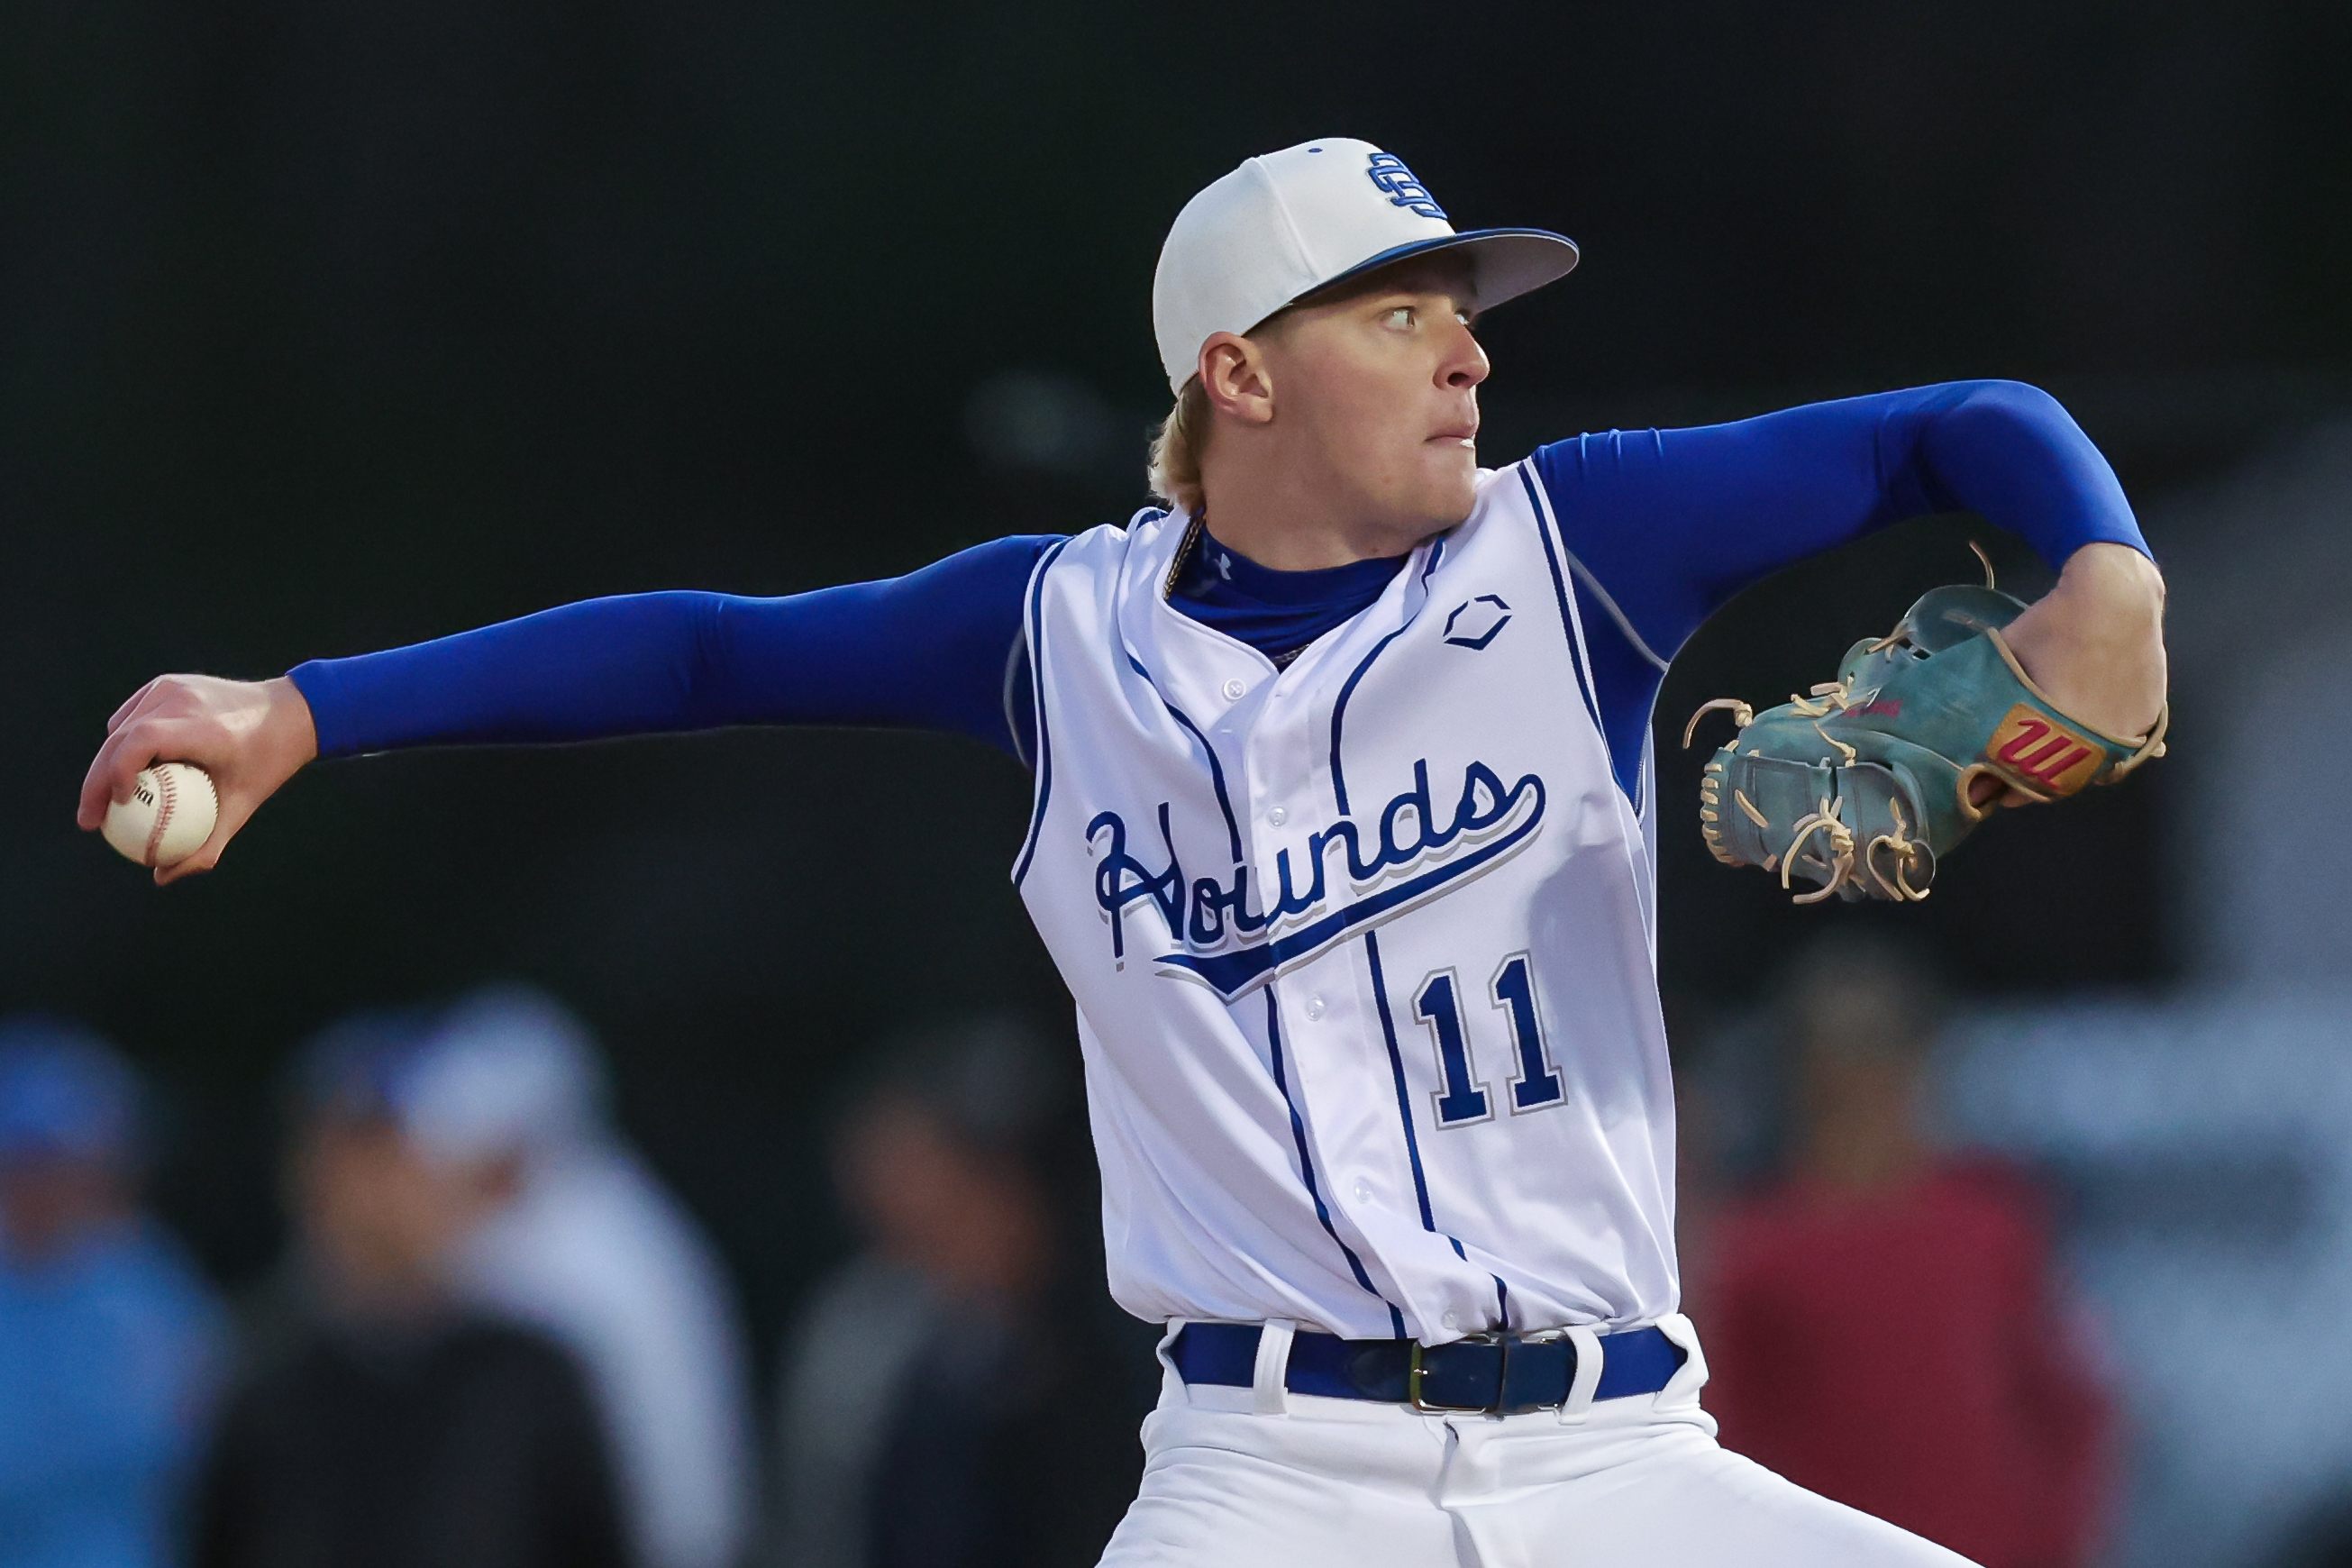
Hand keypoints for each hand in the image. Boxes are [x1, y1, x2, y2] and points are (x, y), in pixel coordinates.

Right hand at [77, 675, 318, 883]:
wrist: (291, 712)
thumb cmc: (268, 763)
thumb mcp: (244, 806)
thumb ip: (207, 844)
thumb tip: (163, 877)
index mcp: (204, 727)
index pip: (142, 742)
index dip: (117, 773)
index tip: (116, 807)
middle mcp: (183, 700)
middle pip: (120, 739)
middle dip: (96, 782)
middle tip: (91, 822)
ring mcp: (173, 687)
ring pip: (119, 728)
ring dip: (105, 764)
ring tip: (104, 804)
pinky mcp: (167, 683)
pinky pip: (131, 717)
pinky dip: (121, 744)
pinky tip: (122, 775)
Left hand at [1982, 542, 2167, 807]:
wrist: (2116, 595)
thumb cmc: (2053, 625)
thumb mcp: (2007, 659)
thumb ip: (1984, 699)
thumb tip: (1962, 731)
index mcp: (2062, 730)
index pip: (2032, 781)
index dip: (2011, 789)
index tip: (1995, 790)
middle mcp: (2101, 739)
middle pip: (2066, 778)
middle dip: (2040, 779)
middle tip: (2018, 773)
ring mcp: (2131, 728)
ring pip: (2097, 763)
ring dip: (2072, 762)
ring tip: (2051, 749)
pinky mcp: (2152, 714)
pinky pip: (2123, 741)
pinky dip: (2102, 742)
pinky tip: (2084, 729)